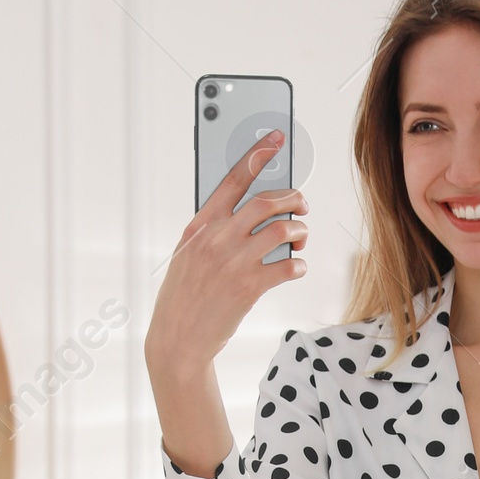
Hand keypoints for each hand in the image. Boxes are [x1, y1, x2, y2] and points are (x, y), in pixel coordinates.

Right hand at [144, 133, 308, 474]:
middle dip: (292, 199)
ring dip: (299, 231)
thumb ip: (212, 231)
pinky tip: (296, 267)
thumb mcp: (188, 255)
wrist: (178, 340)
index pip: (231, 179)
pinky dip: (298, 265)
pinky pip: (287, 266)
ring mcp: (233, 262)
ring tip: (300, 237)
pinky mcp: (249, 287)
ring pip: (282, 231)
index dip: (257, 155)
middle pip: (266, 202)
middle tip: (301, 204)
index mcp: (199, 225)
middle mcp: (216, 238)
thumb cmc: (184, 296)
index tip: (276, 138)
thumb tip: (247, 212)